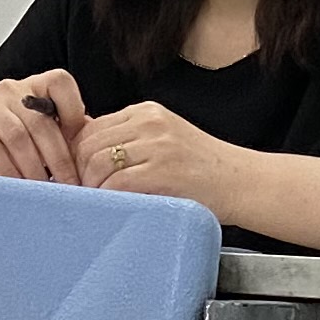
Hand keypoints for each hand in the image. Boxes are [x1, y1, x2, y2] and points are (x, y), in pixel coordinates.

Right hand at [0, 70, 87, 180]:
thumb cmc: (15, 148)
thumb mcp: (45, 137)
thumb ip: (69, 135)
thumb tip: (97, 149)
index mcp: (36, 86)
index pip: (60, 82)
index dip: (74, 110)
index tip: (80, 146)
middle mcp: (11, 90)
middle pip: (41, 120)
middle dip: (59, 158)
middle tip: (69, 185)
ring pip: (18, 136)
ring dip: (34, 168)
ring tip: (45, 190)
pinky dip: (10, 171)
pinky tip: (19, 186)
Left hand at [74, 101, 258, 218]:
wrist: (242, 182)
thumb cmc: (202, 170)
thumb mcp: (163, 141)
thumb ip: (130, 141)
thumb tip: (83, 154)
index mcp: (146, 112)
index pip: (91, 128)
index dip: (77, 155)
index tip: (78, 177)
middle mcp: (149, 122)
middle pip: (89, 144)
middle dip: (79, 172)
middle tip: (84, 194)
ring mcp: (157, 145)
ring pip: (98, 163)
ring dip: (92, 187)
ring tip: (98, 202)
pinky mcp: (162, 171)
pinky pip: (116, 183)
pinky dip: (107, 197)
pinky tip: (114, 206)